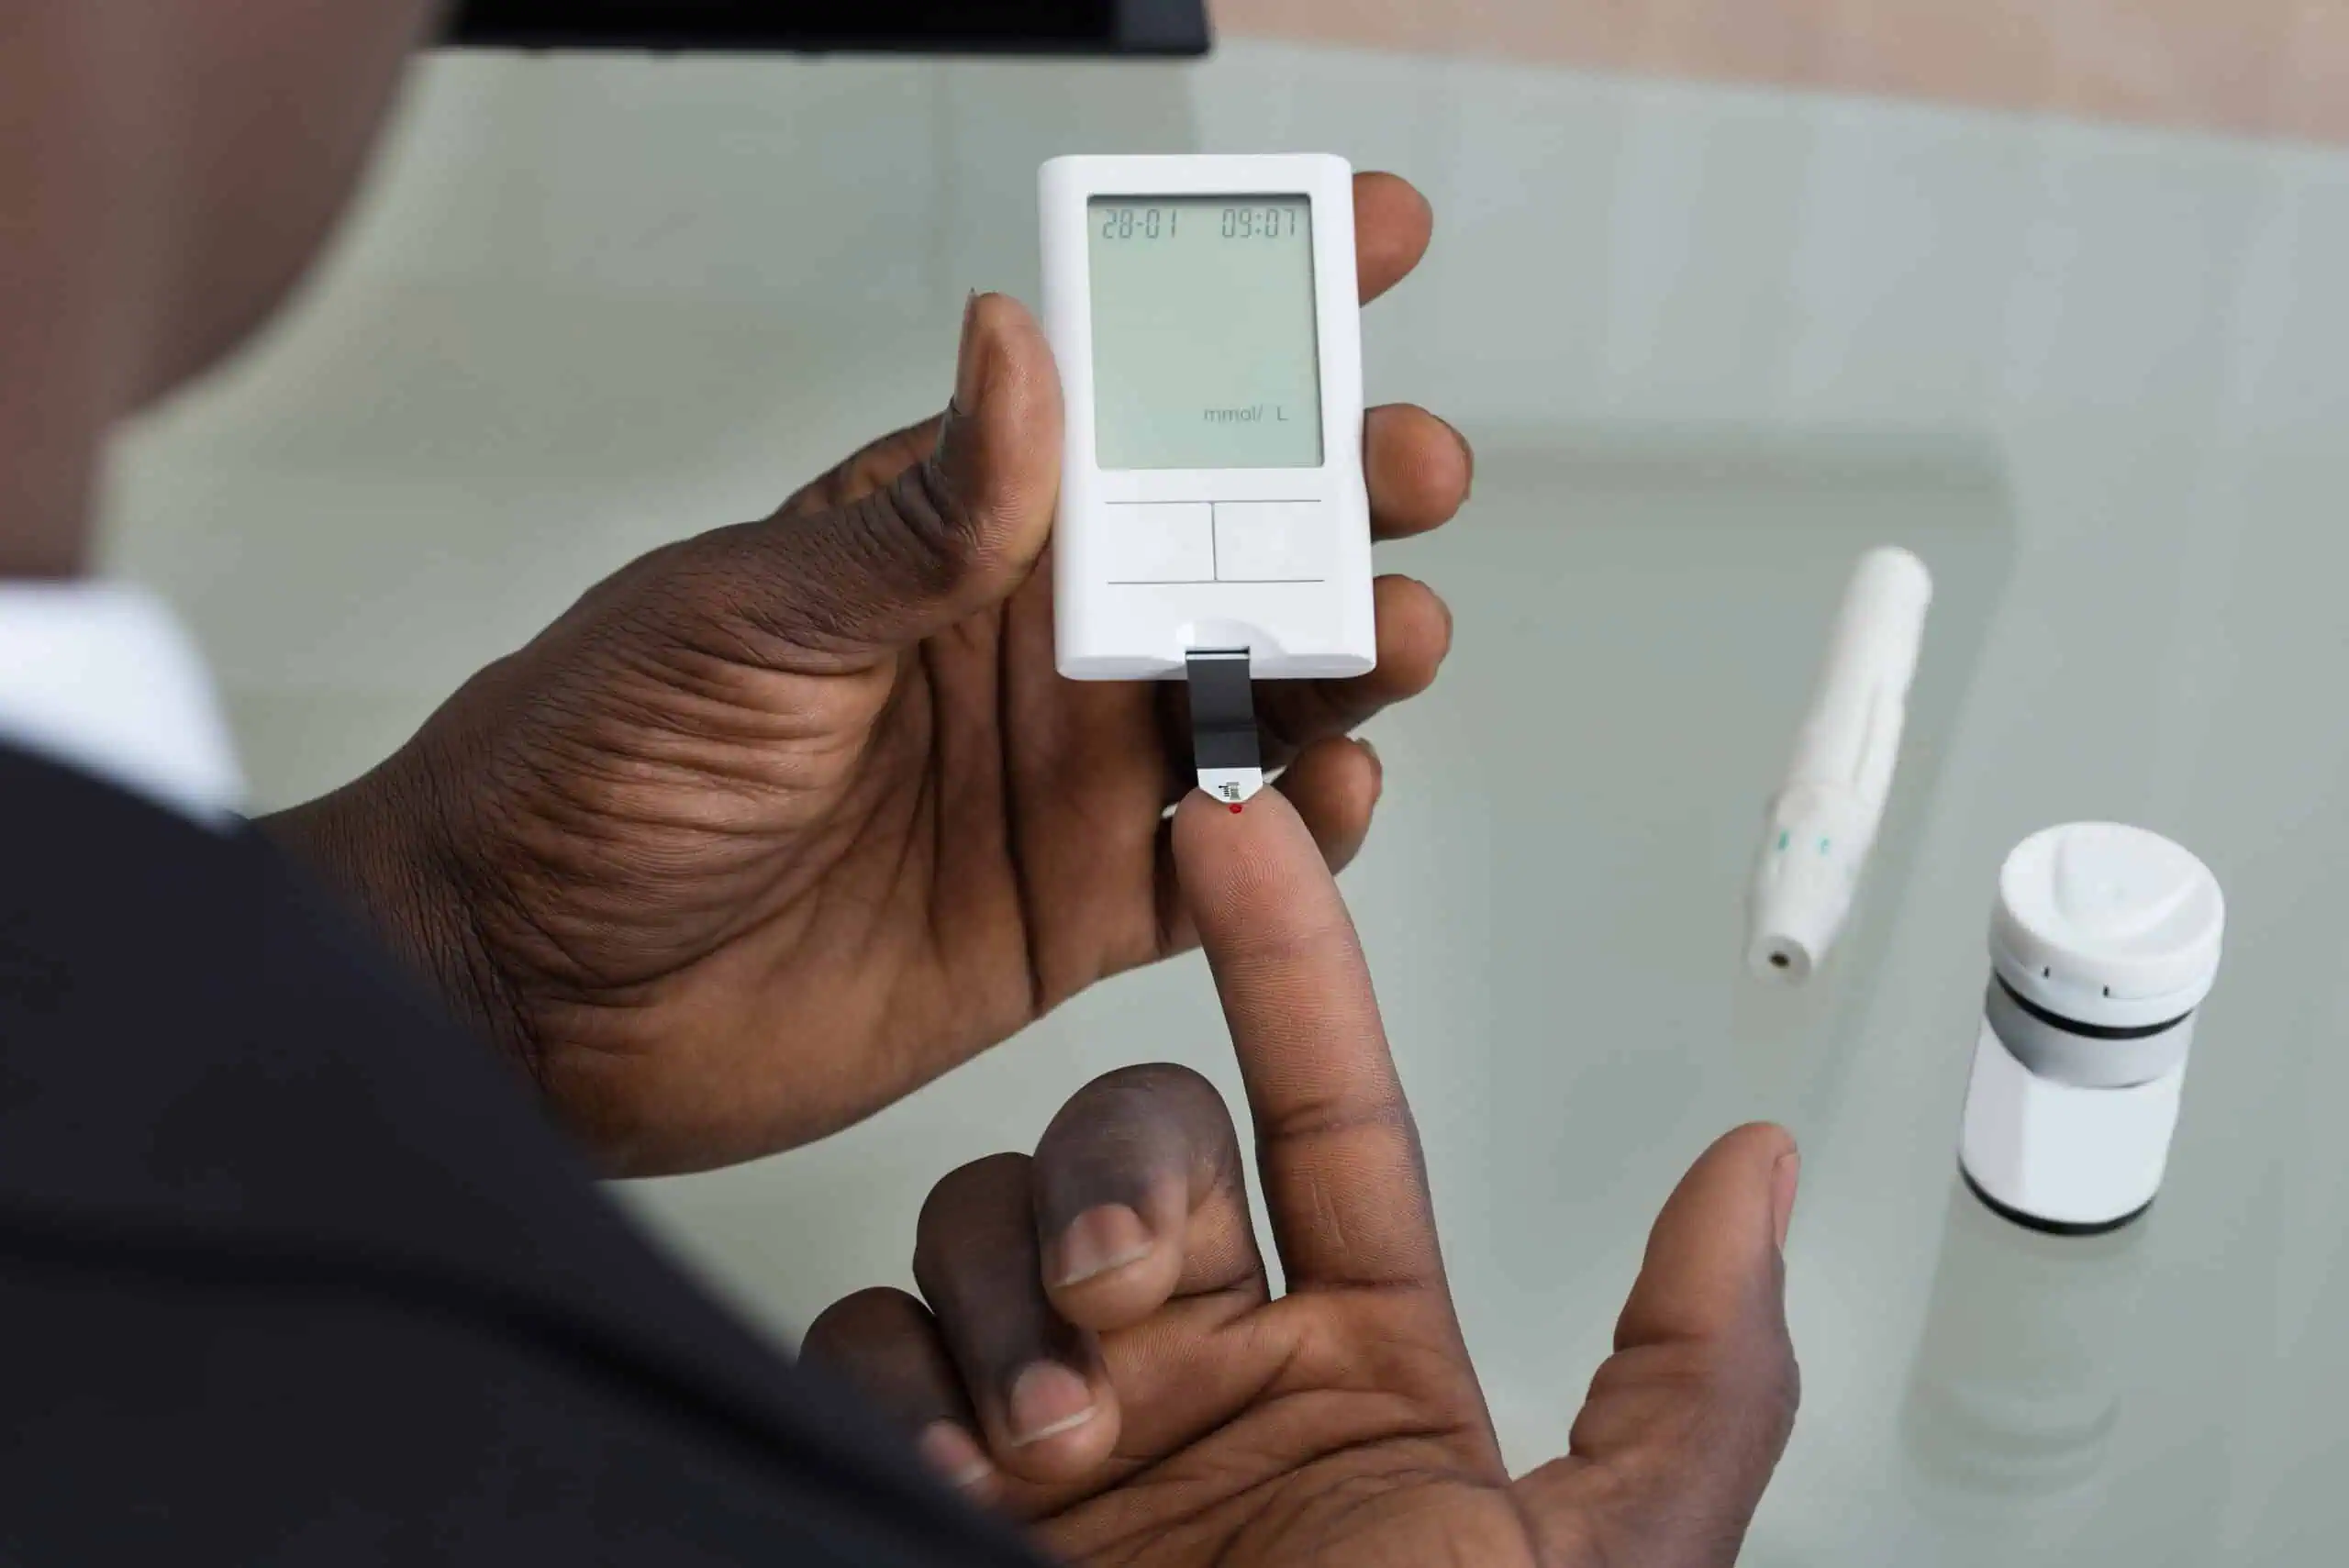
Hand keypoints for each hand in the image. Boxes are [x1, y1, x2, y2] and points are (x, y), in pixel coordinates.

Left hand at [265, 174, 1468, 1174]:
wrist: (532, 994)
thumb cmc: (593, 772)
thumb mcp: (746, 614)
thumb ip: (916, 516)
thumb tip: (1020, 349)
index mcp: (954, 533)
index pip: (1128, 398)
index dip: (1253, 313)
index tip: (1369, 240)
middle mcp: (1028, 644)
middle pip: (1236, 544)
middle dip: (1347, 489)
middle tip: (1407, 468)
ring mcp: (1061, 774)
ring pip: (1262, 693)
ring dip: (1350, 657)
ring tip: (1396, 635)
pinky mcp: (1074, 906)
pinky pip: (1228, 862)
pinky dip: (1300, 830)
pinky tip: (1332, 791)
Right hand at [804, 791, 1801, 1566]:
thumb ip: (1691, 1375)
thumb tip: (1759, 1170)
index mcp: (1353, 1363)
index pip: (1318, 1102)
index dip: (1285, 957)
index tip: (1241, 831)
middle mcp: (1194, 1373)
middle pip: (1121, 1140)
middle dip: (1117, 1181)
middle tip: (1138, 1303)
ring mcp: (1053, 1426)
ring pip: (985, 1220)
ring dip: (1008, 1293)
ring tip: (1053, 1443)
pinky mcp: (923, 1483)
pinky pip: (870, 1340)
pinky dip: (895, 1376)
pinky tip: (952, 1471)